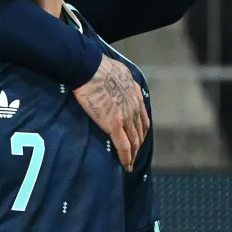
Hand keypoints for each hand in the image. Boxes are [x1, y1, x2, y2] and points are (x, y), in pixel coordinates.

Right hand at [72, 54, 149, 171]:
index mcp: (135, 93)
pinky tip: (126, 165)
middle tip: (135, 153)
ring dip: (133, 153)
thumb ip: (122, 79)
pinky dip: (126, 157)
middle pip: (140, 130)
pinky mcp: (114, 125)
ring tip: (131, 162)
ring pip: (134, 141)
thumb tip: (118, 78)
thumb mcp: (119, 70)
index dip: (141, 128)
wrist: (90, 69)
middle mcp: (134, 107)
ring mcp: (126, 117)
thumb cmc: (98, 66)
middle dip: (139, 143)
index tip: (139, 135)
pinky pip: (123, 146)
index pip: (142, 116)